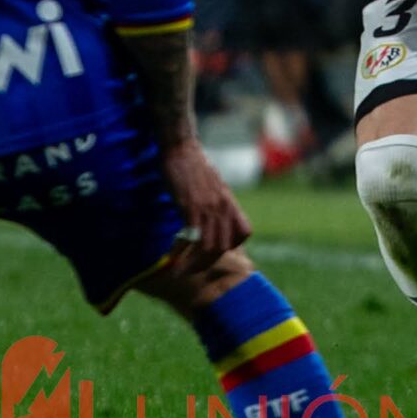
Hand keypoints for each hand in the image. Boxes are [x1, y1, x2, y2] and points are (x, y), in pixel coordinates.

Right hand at [157, 137, 250, 272]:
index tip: (216, 251)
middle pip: (225, 246)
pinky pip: (192, 238)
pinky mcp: (191, 207)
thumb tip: (212, 214)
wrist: (180, 146)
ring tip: (180, 271)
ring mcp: (209, 207)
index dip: (234, 246)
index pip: (244, 232)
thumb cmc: (192, 164)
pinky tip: (172, 256)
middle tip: (192, 270)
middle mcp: (223, 206)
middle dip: (208, 263)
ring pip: (210, 247)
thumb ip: (215, 201)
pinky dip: (182, 252)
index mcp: (229, 202)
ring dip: (194, 264)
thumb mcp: (213, 184)